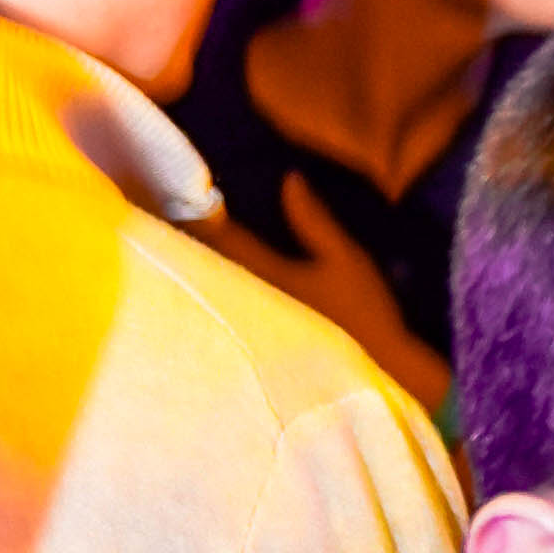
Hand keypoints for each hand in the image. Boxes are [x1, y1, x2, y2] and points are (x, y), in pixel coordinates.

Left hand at [212, 182, 454, 425]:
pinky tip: (217, 283)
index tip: (192, 191)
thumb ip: (313, 220)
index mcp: (265, 275)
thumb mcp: (344, 259)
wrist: (375, 372)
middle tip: (178, 211)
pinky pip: (222, 310)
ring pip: (210, 287)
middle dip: (194, 238)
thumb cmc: (361, 314)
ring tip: (191, 242)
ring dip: (200, 264)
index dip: (203, 211)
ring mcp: (244, 327)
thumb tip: (290, 180)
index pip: (222, 236)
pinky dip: (214, 290)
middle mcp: (246, 300)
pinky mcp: (250, 346)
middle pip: (205, 263)